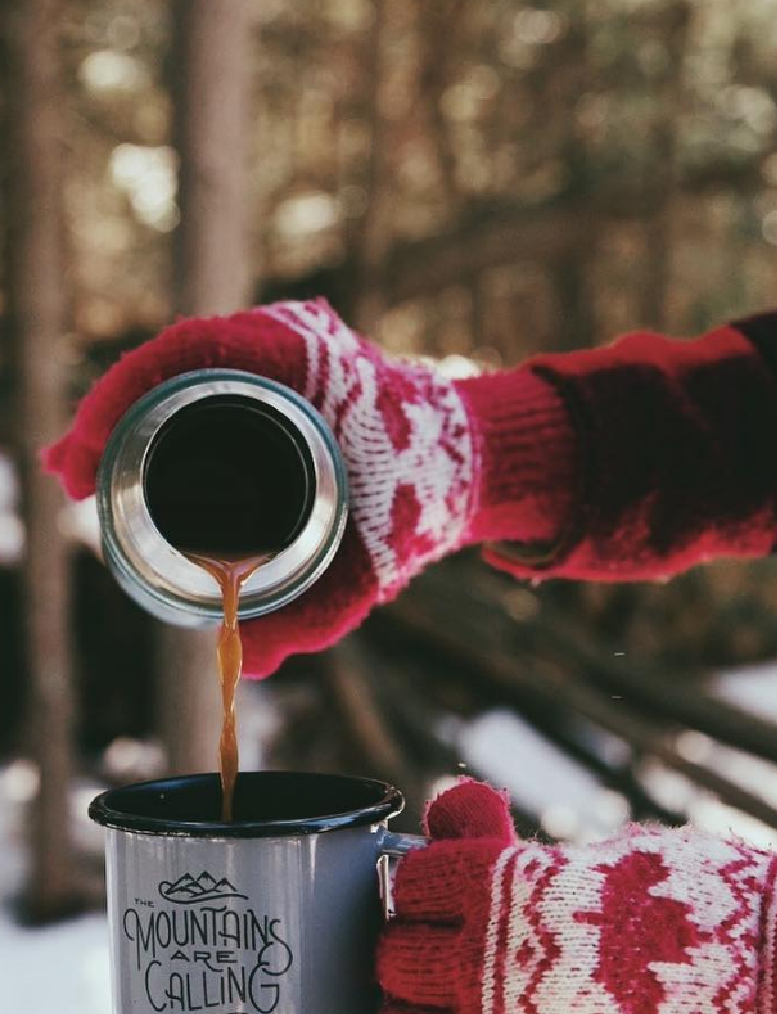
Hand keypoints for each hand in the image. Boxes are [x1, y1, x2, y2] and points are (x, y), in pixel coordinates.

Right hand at [45, 301, 571, 674]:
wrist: (472, 463)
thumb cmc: (425, 499)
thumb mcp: (374, 561)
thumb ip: (319, 616)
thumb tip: (249, 668)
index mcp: (303, 363)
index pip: (185, 355)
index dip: (119, 400)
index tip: (81, 457)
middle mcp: (286, 346)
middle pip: (172, 366)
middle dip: (108, 418)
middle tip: (67, 476)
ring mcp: (280, 356)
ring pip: (183, 375)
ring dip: (127, 415)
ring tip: (80, 470)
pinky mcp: (277, 378)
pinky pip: (205, 387)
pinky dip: (160, 415)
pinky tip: (124, 454)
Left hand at [376, 779, 776, 1013]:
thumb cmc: (710, 910)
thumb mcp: (606, 854)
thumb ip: (511, 849)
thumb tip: (450, 810)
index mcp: (502, 890)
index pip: (413, 880)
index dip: (435, 877)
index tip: (461, 881)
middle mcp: (481, 969)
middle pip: (395, 958)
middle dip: (422, 941)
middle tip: (461, 939)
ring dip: (421, 1011)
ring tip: (465, 997)